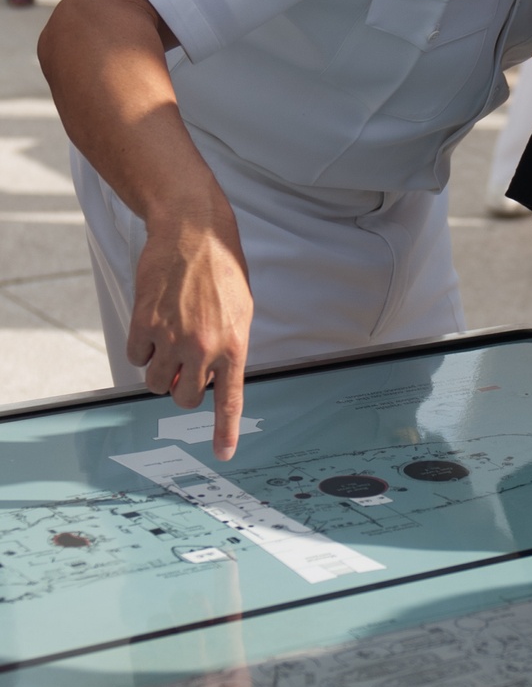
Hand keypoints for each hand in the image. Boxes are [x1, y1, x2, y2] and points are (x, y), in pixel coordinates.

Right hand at [126, 200, 252, 461]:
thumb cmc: (221, 270)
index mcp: (234, 345)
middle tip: (183, 365)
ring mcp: (172, 337)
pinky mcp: (144, 324)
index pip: (229, 399)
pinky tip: (152, 325)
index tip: (223, 454)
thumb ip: (228, 347)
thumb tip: (213, 378)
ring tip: (168, 341)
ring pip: (155, 382)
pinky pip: (135, 357)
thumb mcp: (241, 311)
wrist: (193, 232)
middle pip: (184, 397)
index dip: (225, 430)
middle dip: (182, 387)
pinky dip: (141, 348)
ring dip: (159, 369)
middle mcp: (204, 347)